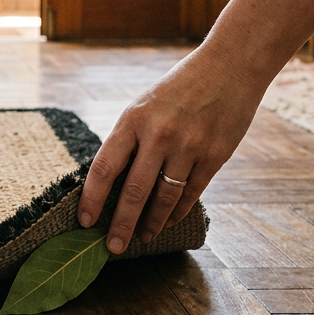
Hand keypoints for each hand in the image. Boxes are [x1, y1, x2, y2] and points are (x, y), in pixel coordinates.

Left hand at [77, 45, 261, 252]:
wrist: (229, 67)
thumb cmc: (179, 88)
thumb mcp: (144, 105)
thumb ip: (130, 140)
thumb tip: (111, 183)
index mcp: (133, 119)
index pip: (104, 168)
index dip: (92, 199)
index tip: (84, 222)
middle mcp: (159, 135)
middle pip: (133, 192)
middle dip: (120, 225)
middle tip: (112, 247)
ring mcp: (189, 147)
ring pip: (164, 199)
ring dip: (151, 224)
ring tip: (142, 237)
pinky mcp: (215, 156)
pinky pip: (191, 193)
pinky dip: (177, 211)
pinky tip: (168, 221)